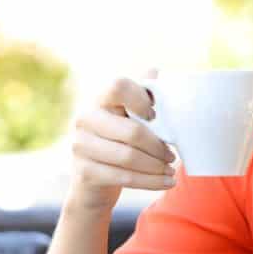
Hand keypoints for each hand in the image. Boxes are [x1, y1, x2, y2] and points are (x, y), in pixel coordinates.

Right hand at [66, 69, 177, 212]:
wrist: (94, 183)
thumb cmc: (118, 142)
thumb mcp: (128, 117)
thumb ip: (141, 95)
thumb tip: (154, 71)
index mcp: (99, 99)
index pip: (119, 86)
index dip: (141, 99)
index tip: (156, 116)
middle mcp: (85, 118)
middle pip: (132, 131)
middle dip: (158, 146)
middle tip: (172, 155)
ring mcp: (81, 146)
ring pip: (129, 157)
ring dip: (157, 167)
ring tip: (171, 171)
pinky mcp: (85, 172)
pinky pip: (124, 177)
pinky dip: (150, 182)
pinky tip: (165, 182)